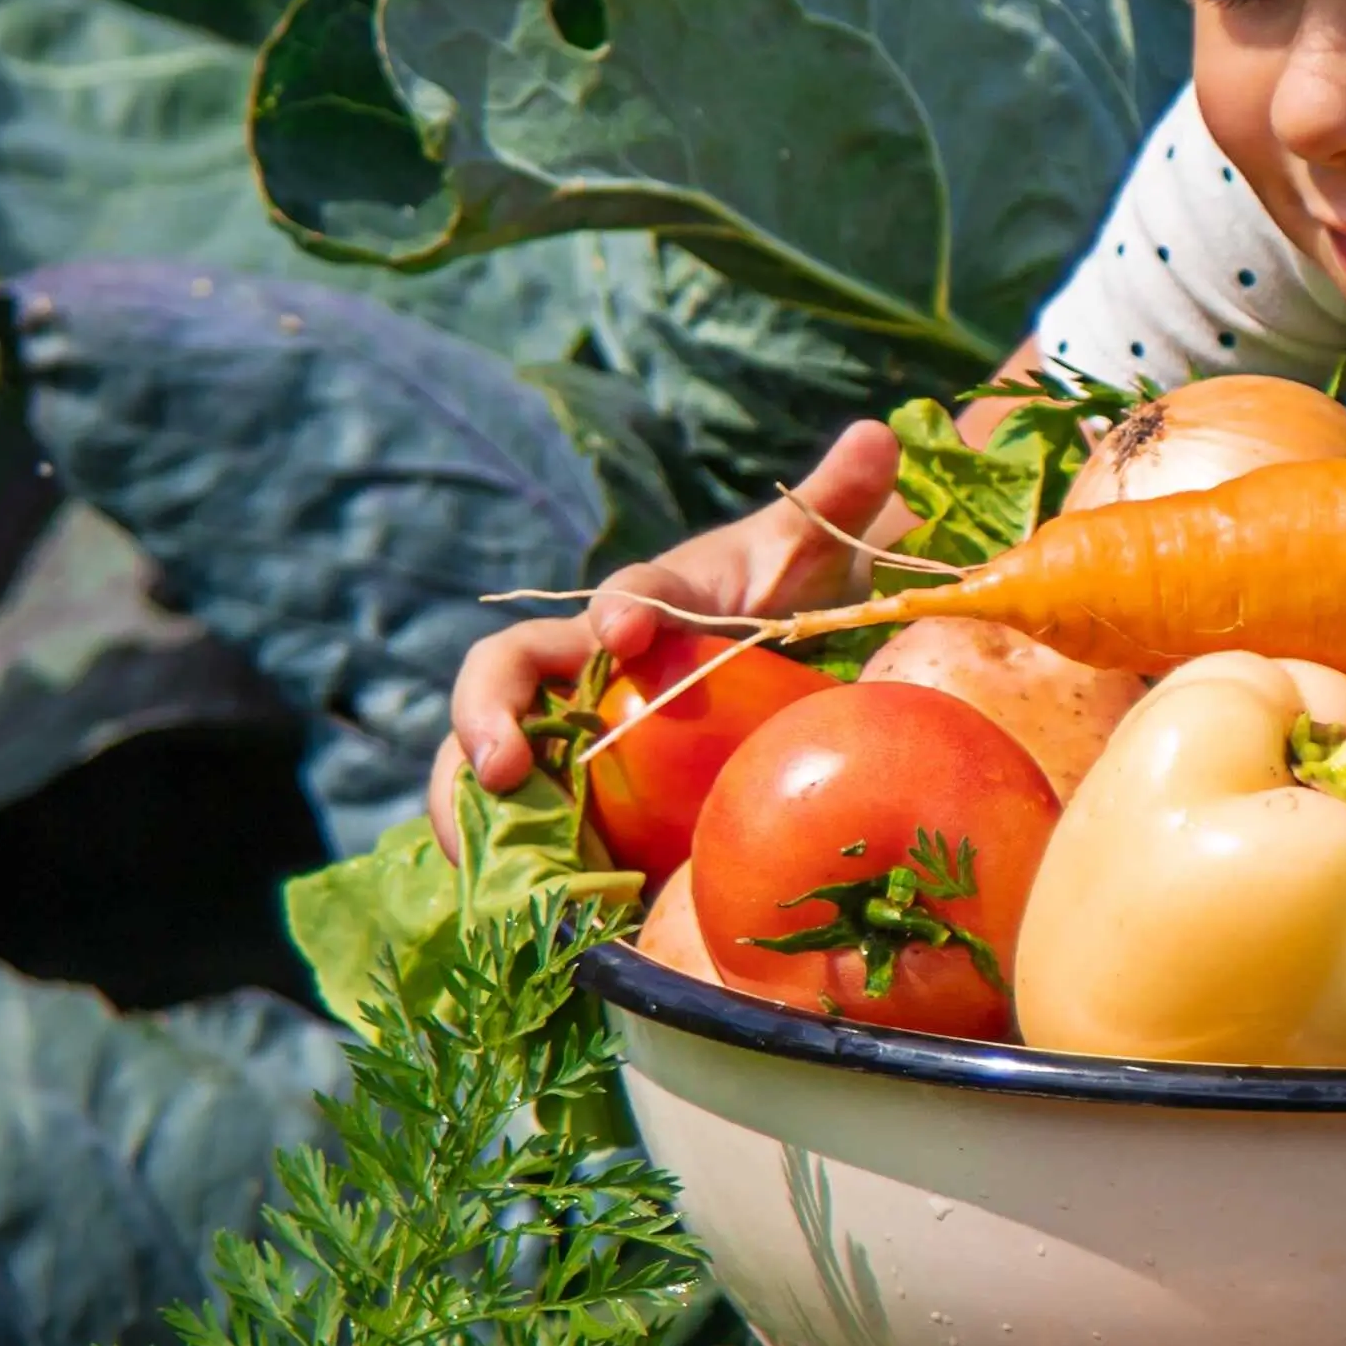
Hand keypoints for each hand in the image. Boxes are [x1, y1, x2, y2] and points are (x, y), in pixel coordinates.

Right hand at [429, 417, 903, 862]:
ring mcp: (565, 730)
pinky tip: (515, 908)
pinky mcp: (572, 795)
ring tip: (471, 849)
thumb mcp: (808, 555)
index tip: (625, 628)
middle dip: (490, 711)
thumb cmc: (777, 596)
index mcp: (649, 600)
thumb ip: (835, 502)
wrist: (764, 651)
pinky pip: (519, 825)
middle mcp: (584, 660)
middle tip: (503, 765)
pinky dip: (505, 859)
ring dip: (466, 794)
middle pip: (507, 671)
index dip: (622, 607)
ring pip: (485, 751)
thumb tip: (879, 437)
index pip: (626, 594)